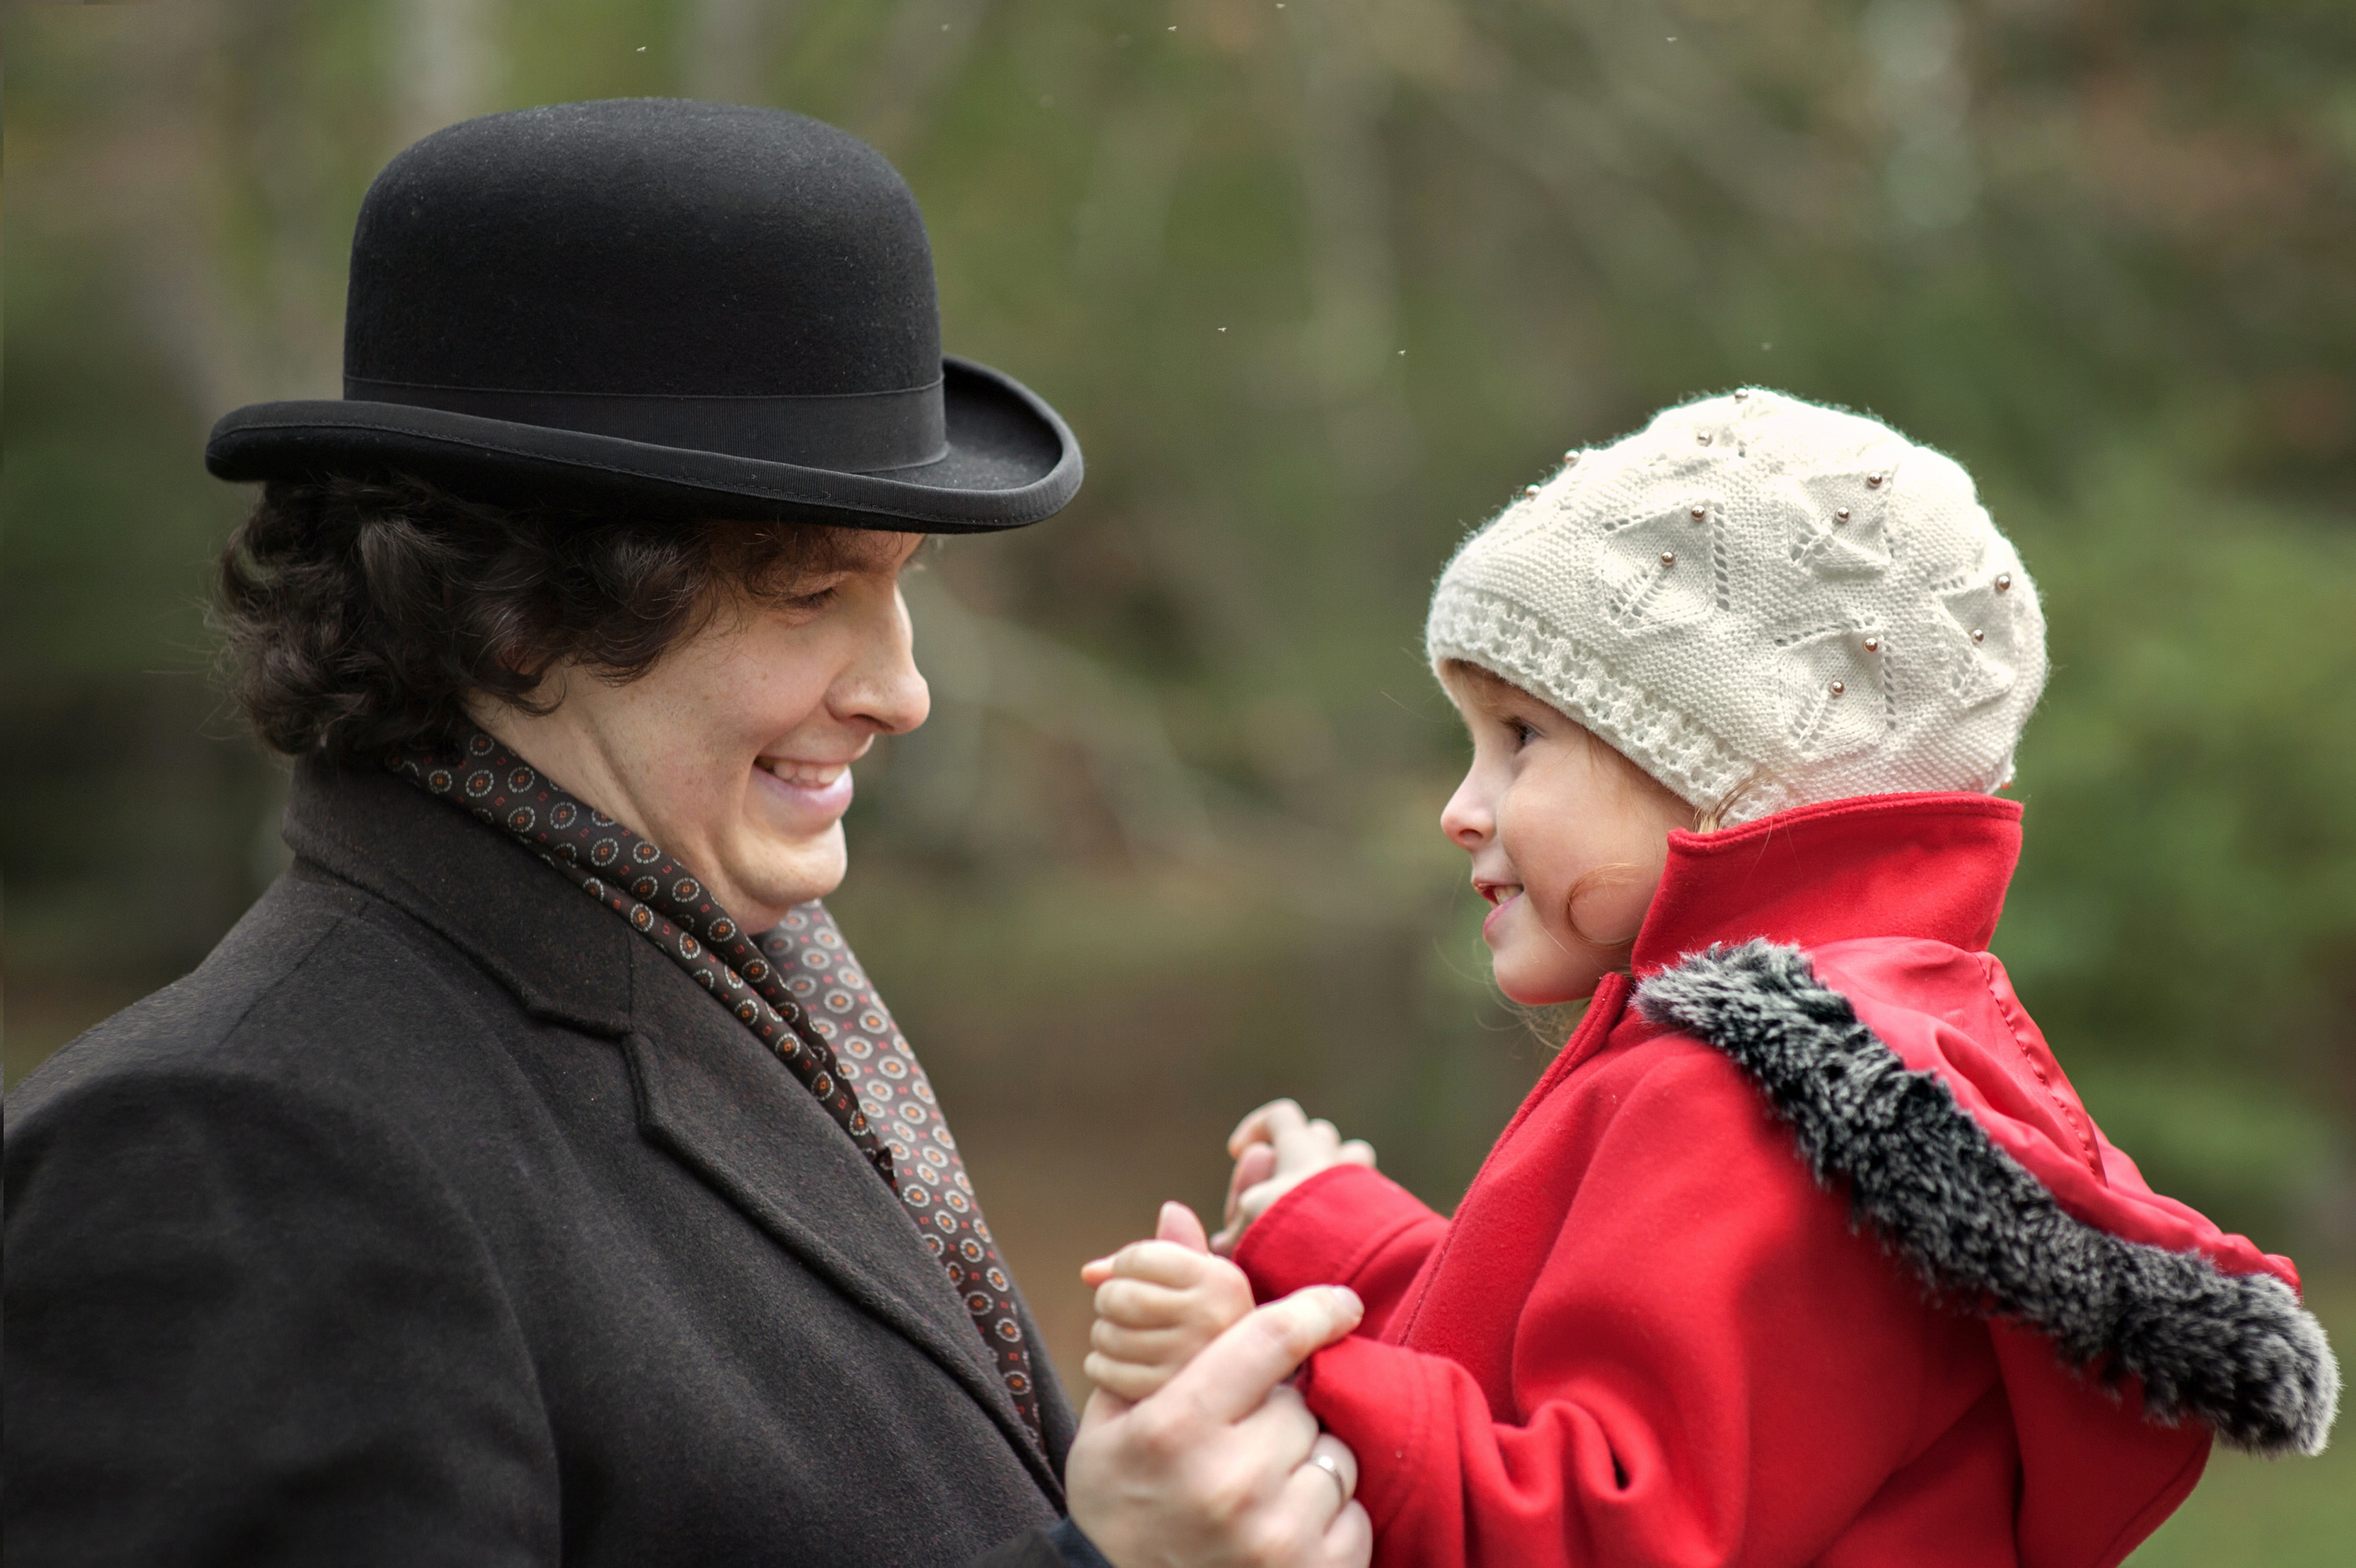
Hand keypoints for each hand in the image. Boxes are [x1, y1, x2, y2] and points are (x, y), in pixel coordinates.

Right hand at [1066, 1282, 1372, 1567]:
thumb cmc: (1118, 1501)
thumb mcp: (1114, 1414)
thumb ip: (1156, 1316)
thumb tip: (1178, 1212)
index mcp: (1175, 1428)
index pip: (1268, 1339)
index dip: (1314, 1310)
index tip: (1342, 1302)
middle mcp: (1228, 1480)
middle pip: (1301, 1402)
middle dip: (1284, 1410)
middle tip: (1248, 1439)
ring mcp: (1274, 1536)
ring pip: (1334, 1456)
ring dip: (1310, 1462)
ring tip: (1262, 1488)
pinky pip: (1354, 1515)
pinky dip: (1329, 1517)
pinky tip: (1283, 1528)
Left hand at [1082, 1203, 1256, 1401]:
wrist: (1233, 1386)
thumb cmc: (1205, 1319)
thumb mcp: (1199, 1279)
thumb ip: (1156, 1254)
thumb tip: (1089, 1272)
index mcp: (1221, 1283)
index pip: (1139, 1258)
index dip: (1123, 1265)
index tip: (1133, 1277)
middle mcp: (1210, 1321)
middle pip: (1118, 1296)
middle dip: (1108, 1298)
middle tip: (1121, 1308)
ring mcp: (1186, 1364)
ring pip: (1106, 1334)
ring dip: (1104, 1333)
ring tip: (1126, 1336)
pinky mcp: (1162, 1396)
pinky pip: (1104, 1370)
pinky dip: (1100, 1365)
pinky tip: (1121, 1364)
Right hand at [1210, 1101, 1375, 1254]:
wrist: (1352, 1263)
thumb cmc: (1292, 1238)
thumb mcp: (1248, 1227)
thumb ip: (1235, 1230)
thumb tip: (1223, 1242)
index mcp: (1301, 1150)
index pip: (1281, 1116)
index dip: (1257, 1127)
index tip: (1239, 1151)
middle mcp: (1337, 1158)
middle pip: (1320, 1136)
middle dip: (1301, 1152)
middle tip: (1284, 1186)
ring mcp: (1367, 1181)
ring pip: (1353, 1158)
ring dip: (1336, 1175)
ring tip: (1318, 1208)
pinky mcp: (1387, 1208)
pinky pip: (1371, 1193)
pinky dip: (1355, 1205)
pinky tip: (1341, 1233)